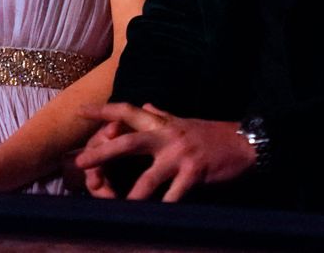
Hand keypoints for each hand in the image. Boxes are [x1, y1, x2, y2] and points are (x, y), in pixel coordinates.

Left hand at [76, 102, 254, 201]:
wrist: (243, 141)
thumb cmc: (209, 132)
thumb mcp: (181, 121)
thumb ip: (161, 115)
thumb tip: (146, 105)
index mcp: (161, 123)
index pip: (127, 111)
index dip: (103, 111)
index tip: (81, 112)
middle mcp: (166, 136)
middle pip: (129, 142)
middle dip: (103, 152)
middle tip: (81, 162)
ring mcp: (180, 155)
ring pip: (150, 176)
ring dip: (133, 193)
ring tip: (117, 204)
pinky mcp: (194, 174)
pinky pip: (175, 194)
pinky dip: (164, 206)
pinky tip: (154, 218)